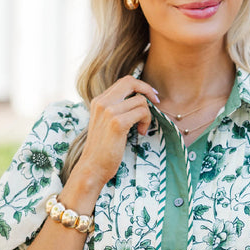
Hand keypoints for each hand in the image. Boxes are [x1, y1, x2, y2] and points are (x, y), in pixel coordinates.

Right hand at [63, 75, 159, 205]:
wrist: (92, 167)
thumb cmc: (103, 150)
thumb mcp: (106, 124)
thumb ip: (117, 110)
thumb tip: (139, 101)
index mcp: (99, 101)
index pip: (124, 82)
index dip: (140, 86)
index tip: (151, 97)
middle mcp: (102, 102)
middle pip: (131, 82)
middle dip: (148, 90)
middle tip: (156, 103)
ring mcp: (108, 111)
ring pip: (140, 101)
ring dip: (147, 115)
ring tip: (141, 129)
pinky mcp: (117, 123)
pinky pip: (142, 112)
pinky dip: (146, 122)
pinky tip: (141, 133)